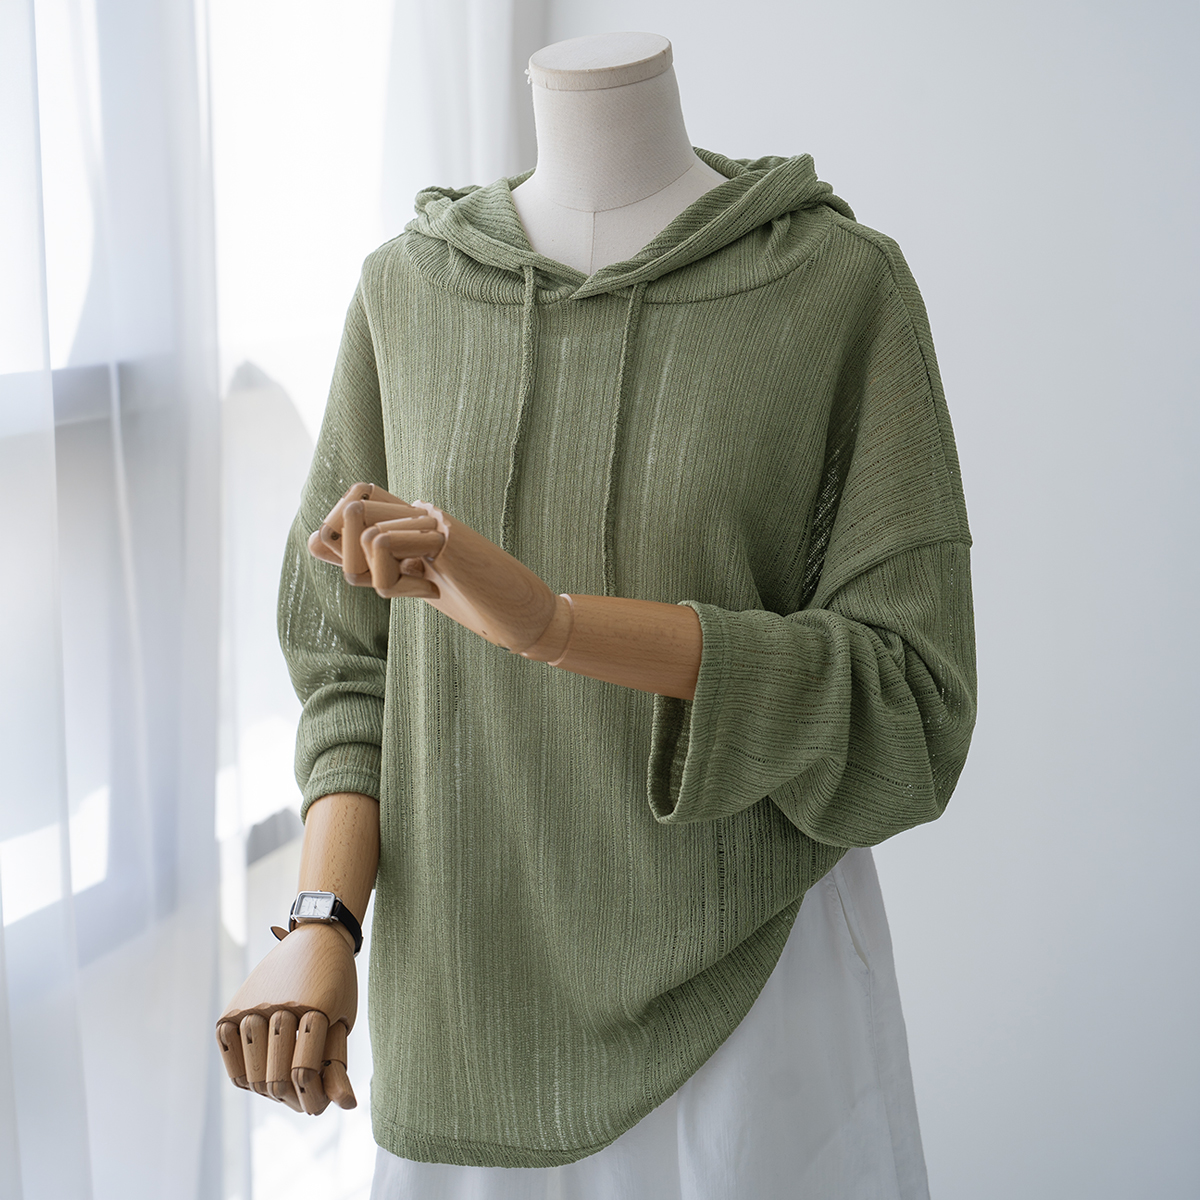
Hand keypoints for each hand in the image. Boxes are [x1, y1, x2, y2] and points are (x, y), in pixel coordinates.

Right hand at [215, 922, 357, 1114]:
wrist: (316, 937)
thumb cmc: (336, 983)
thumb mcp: (344, 1018)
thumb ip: (337, 1063)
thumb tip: (345, 1107)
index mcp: (317, 1006)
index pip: (304, 1072)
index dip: (311, 1098)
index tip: (318, 1104)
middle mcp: (282, 1004)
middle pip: (275, 1077)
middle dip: (289, 1098)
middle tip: (298, 1099)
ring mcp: (255, 1004)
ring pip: (251, 1070)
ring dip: (266, 1089)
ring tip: (280, 1087)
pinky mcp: (235, 1005)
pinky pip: (228, 1050)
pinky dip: (239, 1069)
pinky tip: (256, 1070)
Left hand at [310, 483, 565, 655]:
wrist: (519, 618)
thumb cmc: (469, 602)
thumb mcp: (407, 583)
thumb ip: (362, 562)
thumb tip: (312, 538)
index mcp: (410, 516)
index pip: (352, 501)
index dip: (338, 538)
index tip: (370, 570)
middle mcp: (419, 508)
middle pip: (349, 513)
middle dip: (353, 561)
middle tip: (401, 585)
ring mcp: (432, 518)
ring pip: (364, 534)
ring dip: (383, 579)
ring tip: (427, 587)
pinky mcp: (443, 534)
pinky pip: (384, 544)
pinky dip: (396, 579)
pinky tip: (433, 587)